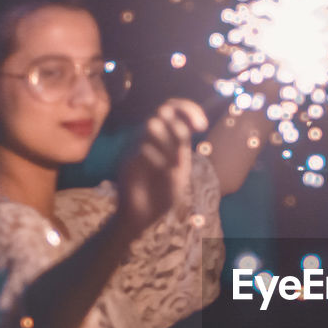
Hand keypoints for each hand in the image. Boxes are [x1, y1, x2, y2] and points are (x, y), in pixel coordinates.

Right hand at [114, 99, 208, 236]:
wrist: (141, 218)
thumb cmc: (160, 194)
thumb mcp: (178, 167)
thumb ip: (181, 146)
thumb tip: (188, 125)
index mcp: (160, 139)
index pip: (171, 108)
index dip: (188, 110)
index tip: (202, 126)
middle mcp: (145, 138)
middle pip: (162, 110)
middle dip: (180, 125)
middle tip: (187, 148)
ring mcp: (133, 147)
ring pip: (152, 125)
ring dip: (170, 143)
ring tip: (174, 165)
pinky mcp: (125, 161)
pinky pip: (143, 148)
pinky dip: (161, 159)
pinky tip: (165, 174)